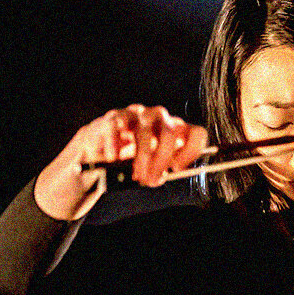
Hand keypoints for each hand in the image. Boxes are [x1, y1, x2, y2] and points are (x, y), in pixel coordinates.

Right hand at [34, 104, 207, 220]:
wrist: (99, 159)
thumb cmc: (130, 164)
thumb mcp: (150, 171)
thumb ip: (159, 173)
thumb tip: (160, 176)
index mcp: (175, 132)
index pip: (195, 133)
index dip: (191, 151)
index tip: (177, 169)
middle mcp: (160, 119)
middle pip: (170, 133)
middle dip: (161, 160)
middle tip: (151, 179)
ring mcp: (137, 115)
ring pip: (146, 130)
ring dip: (142, 156)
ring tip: (135, 174)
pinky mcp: (114, 117)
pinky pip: (117, 127)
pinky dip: (115, 145)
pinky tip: (112, 158)